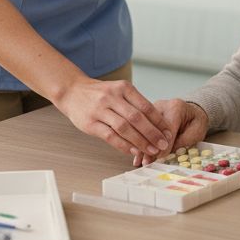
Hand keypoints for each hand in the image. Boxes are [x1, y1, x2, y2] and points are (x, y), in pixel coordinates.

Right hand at [55, 78, 171, 159]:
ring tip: (151, 150)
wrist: (71, 91)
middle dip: (152, 133)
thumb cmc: (99, 94)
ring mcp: (100, 110)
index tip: (168, 133)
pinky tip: (132, 151)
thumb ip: (134, 104)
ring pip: (124, 128)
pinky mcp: (90, 123)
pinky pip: (110, 136)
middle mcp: (112, 97)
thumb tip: (157, 124)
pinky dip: (123, 145)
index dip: (159, 121)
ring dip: (140, 141)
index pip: (146, 106)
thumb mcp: (118, 91)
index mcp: (123, 88)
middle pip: (137, 118)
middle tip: (162, 144)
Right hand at [137, 99, 208, 165]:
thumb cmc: (195, 123)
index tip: (160, 157)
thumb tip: (165, 153)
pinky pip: (140, 129)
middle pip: (151, 127)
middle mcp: (160, 106)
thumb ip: (182, 141)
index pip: (166, 127)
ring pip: (142, 128)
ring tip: (141, 161)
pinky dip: (139, 143)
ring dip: (142, 146)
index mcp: (175, 108)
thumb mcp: (196, 132)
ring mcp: (151, 111)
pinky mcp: (145, 116)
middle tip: (147, 161)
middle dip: (149, 146)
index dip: (163, 143)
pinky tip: (137, 155)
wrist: (192, 112)